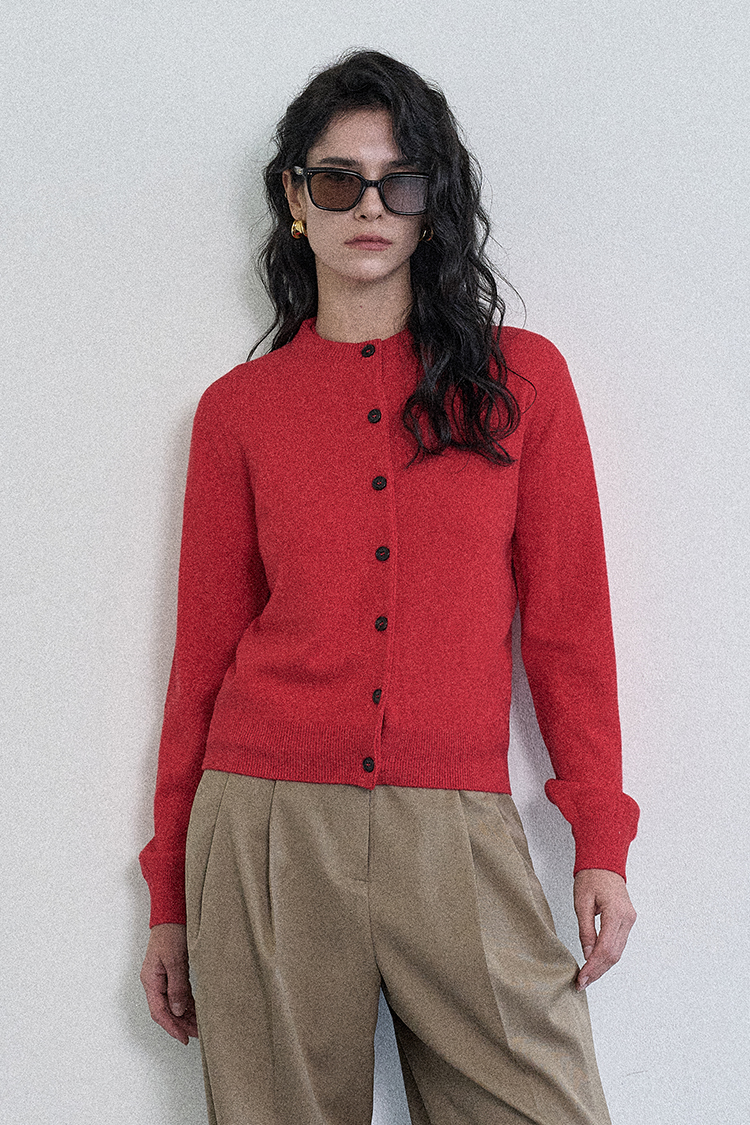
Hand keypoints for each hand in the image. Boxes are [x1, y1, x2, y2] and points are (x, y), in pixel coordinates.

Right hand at [140, 923, 198, 1043]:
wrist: (173, 913)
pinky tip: (197, 1010)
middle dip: (181, 1024)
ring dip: (186, 1015)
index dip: (172, 1027)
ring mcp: (164, 977)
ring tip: (200, 1026)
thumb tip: (179, 1010)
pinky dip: (188, 1003)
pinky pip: (179, 993)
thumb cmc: (171, 932)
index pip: (159, 1011)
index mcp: (151, 980)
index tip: (184, 1038)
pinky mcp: (173, 972)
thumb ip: (177, 986)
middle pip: (166, 1010)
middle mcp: (155, 981)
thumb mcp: (175, 960)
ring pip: (174, 1003)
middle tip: (197, 1034)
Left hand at [573, 868, 635, 990]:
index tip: (581, 978)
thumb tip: (587, 954)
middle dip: (597, 971)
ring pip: (618, 952)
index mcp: (616, 913)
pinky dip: (607, 956)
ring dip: (603, 967)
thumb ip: (585, 930)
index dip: (593, 966)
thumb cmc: (591, 877)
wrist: (604, 862)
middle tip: (582, 983)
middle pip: (614, 954)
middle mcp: (627, 919)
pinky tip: (595, 963)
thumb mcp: (581, 902)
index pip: (605, 948)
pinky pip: (618, 944)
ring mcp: (629, 920)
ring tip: (587, 977)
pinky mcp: (627, 921)